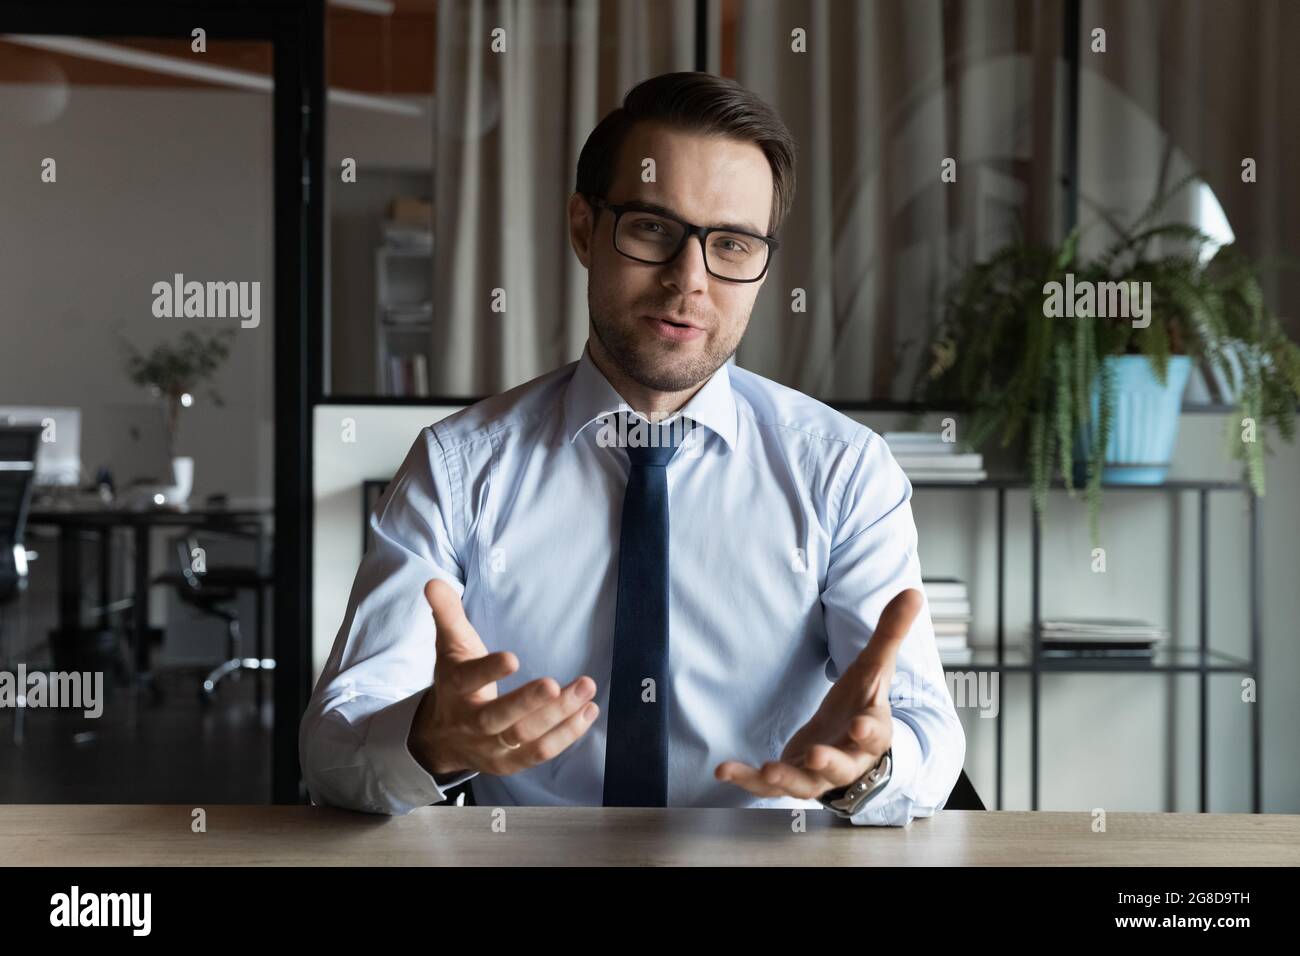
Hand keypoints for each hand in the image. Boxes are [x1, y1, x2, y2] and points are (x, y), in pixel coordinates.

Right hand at [407, 579, 599, 776]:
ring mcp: (490, 747)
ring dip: (558, 716)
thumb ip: (447, 613)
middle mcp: (470, 722)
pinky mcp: (509, 763)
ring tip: (586, 690)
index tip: (513, 658)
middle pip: (497, 718)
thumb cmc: (455, 681)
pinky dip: (566, 735)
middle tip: (554, 684)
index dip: (489, 671)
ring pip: (524, 737)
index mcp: (455, 688)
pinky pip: (539, 753)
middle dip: (528, 702)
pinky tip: (588, 712)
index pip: (469, 679)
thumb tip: (433, 582)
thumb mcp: (449, 645)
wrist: (440, 736)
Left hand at [715, 588, 921, 801]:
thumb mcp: (874, 667)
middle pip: (842, 767)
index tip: (860, 725)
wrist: (849, 742)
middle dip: (829, 762)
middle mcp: (848, 760)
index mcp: (871, 732)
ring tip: (768, 770)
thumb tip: (913, 592)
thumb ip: (889, 633)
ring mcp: (818, 774)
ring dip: (786, 780)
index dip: (869, 731)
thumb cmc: (862, 702)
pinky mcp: (791, 777)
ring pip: (806, 784)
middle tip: (815, 754)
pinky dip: (747, 781)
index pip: (876, 734)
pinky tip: (724, 770)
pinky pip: (768, 786)